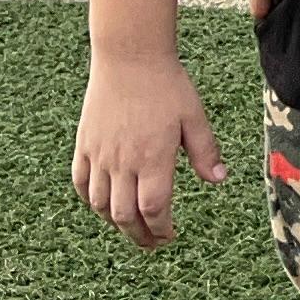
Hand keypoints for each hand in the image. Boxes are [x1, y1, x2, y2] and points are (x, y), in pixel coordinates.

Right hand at [73, 58, 226, 249]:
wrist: (129, 57)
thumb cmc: (166, 85)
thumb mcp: (194, 117)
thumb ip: (205, 151)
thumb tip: (218, 180)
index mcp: (153, 158)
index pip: (154, 209)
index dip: (161, 228)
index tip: (169, 235)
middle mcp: (122, 162)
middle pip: (124, 215)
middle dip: (139, 235)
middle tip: (151, 243)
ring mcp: (99, 155)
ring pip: (99, 205)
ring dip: (114, 223)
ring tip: (130, 227)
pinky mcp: (84, 145)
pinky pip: (81, 183)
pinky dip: (90, 200)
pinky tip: (102, 205)